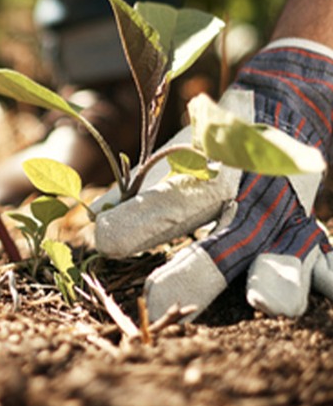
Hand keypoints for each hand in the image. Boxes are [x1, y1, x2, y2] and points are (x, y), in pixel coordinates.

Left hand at [94, 40, 332, 321]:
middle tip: (158, 302)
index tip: (106, 240)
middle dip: (196, 271)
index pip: (174, 197)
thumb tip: (95, 218)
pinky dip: (328, 279)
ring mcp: (293, 217)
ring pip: (289, 250)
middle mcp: (254, 192)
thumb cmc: (219, 139)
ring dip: (278, 277)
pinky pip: (330, 260)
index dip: (142, 219)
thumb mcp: (180, 151)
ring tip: (265, 300)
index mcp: (215, 167)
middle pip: (227, 236)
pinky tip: (329, 297)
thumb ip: (142, 188)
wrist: (289, 103)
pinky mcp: (317, 235)